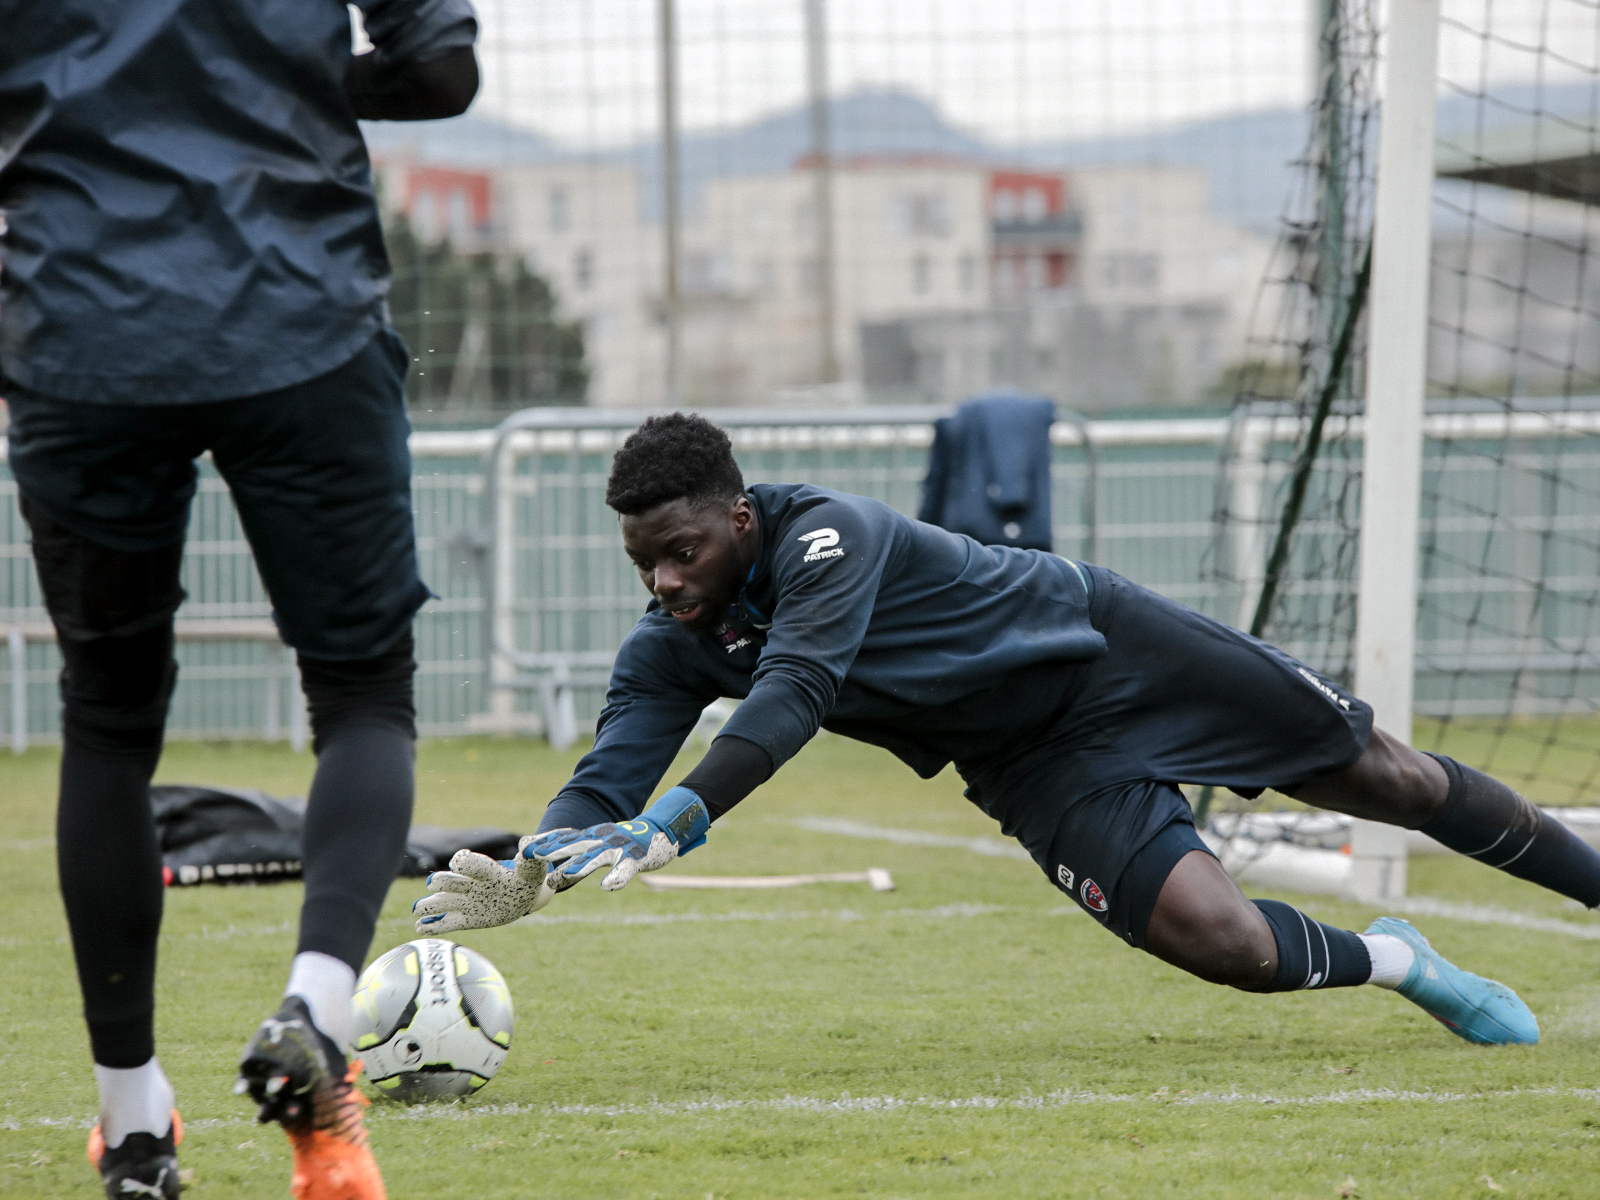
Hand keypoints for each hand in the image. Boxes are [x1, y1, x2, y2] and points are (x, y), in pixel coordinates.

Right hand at [412, 836, 560, 932]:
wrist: (525, 894)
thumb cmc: (527, 876)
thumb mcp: (533, 867)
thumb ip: (531, 855)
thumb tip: (527, 844)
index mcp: (486, 871)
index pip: (470, 863)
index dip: (463, 861)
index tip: (458, 863)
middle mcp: (472, 886)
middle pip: (450, 882)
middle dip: (441, 882)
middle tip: (434, 885)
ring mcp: (468, 903)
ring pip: (443, 903)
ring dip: (429, 906)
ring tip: (416, 909)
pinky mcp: (468, 920)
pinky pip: (447, 923)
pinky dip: (433, 926)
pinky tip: (420, 928)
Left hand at [527, 786, 711, 892]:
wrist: (664, 830)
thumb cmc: (630, 843)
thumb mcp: (602, 846)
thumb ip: (580, 857)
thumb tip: (552, 876)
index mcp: (592, 838)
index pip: (564, 839)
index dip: (544, 842)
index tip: (522, 846)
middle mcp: (602, 840)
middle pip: (573, 844)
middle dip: (551, 849)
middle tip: (530, 854)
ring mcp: (618, 848)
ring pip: (595, 857)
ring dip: (578, 866)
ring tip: (562, 876)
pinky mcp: (636, 857)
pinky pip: (625, 869)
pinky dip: (616, 878)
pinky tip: (607, 887)